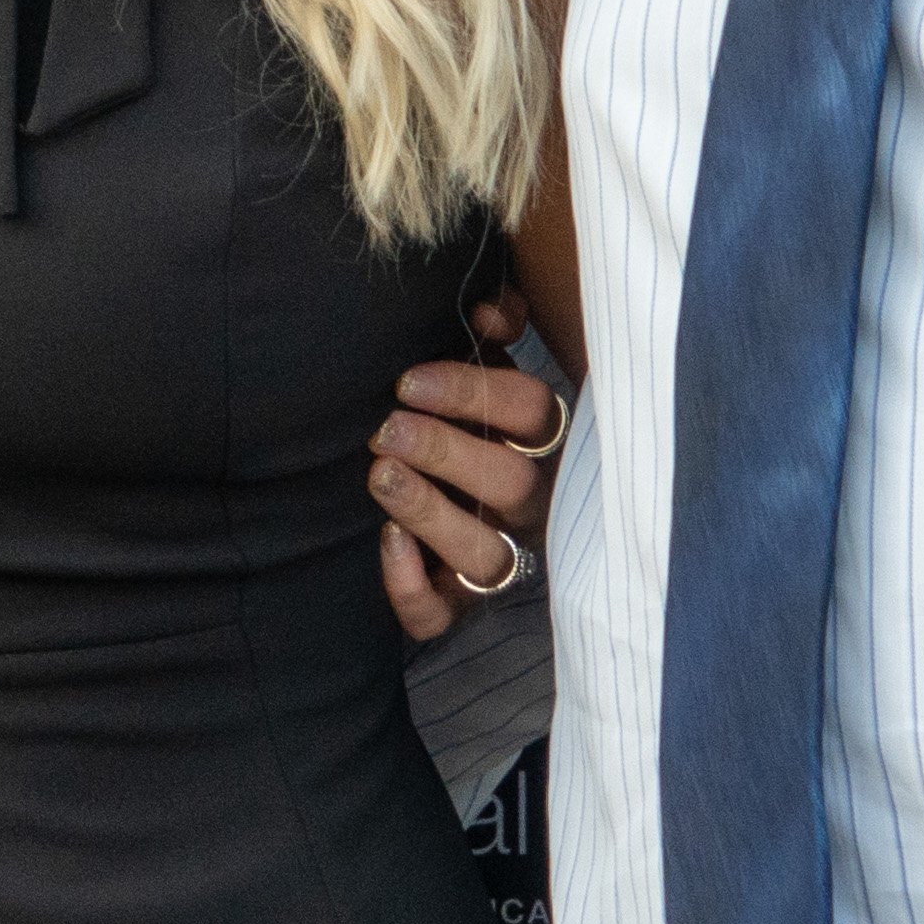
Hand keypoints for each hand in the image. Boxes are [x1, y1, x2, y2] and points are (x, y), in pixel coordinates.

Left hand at [374, 294, 565, 640]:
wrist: (431, 485)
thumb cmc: (463, 414)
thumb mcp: (482, 365)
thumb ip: (496, 327)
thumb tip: (491, 310)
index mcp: (544, 440)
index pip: (533, 414)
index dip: (474, 394)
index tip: (407, 381)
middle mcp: (531, 502)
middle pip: (514, 483)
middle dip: (448, 452)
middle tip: (387, 429)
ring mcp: (499, 554)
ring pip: (486, 556)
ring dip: (433, 515)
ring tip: (380, 476)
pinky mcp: (456, 603)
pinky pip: (441, 613)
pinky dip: (413, 587)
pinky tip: (386, 542)